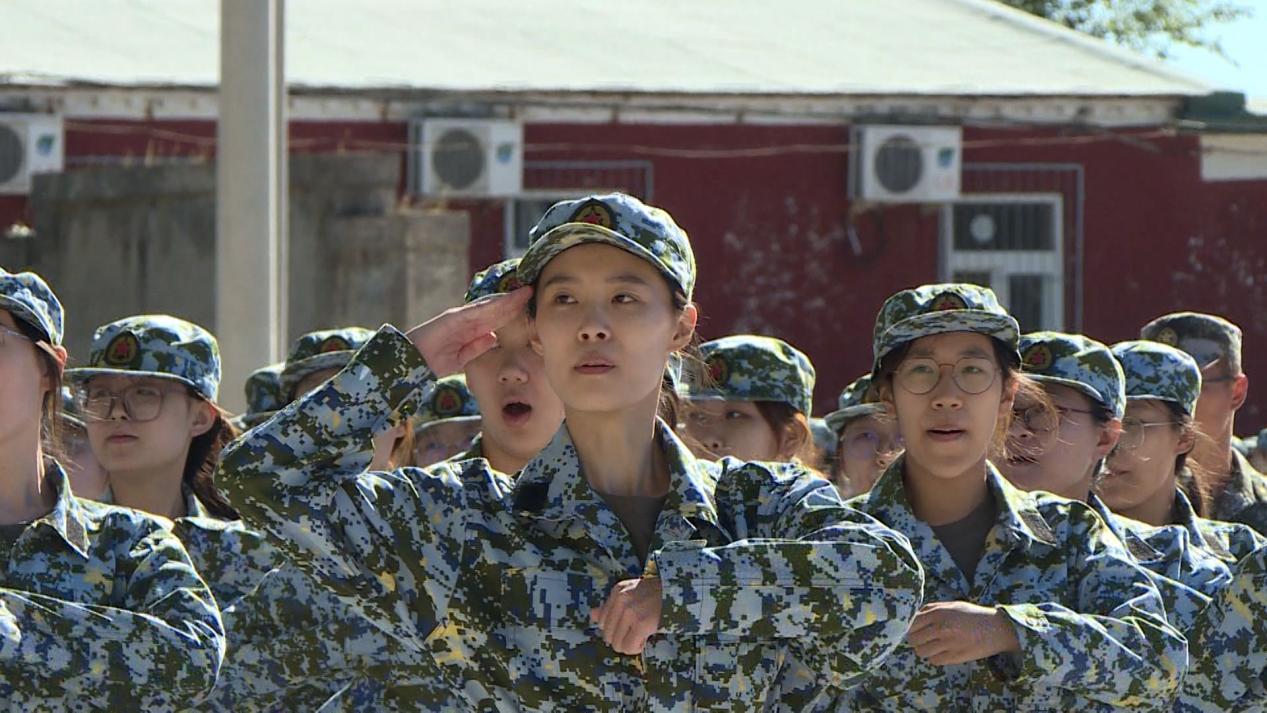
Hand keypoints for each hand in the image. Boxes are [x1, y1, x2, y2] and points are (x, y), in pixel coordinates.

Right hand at [404, 287, 531, 375]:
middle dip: (513, 302)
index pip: (495, 319)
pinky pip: (475, 311)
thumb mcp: (461, 357)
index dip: (511, 312)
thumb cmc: (432, 361)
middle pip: (495, 310)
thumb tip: (493, 337)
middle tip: (531, 291)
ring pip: (488, 307)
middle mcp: (466, 320)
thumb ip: (476, 347)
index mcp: (470, 330)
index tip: (527, 307)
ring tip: (523, 293)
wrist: (411, 362)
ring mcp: (460, 317)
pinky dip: (489, 306)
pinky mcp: (452, 318)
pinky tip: (503, 302)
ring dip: (506, 300)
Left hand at [590, 577, 662, 654]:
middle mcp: (621, 599)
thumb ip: (610, 605)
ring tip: (643, 634)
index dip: (617, 628)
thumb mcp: (632, 594)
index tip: (631, 624)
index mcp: (617, 591)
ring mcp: (630, 611)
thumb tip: (592, 615)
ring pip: (617, 644)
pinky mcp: (641, 623)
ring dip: (630, 644)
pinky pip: (629, 647)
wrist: (682, 594)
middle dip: (622, 638)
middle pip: (608, 635)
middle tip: (638, 631)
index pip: (601, 621)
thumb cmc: (658, 595)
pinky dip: (637, 648)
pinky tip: (646, 638)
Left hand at [906, 601, 1019, 665]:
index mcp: (938, 613)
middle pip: (913, 639)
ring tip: (933, 645)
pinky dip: (935, 658)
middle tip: (923, 638)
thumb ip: (931, 609)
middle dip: (915, 640)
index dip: (909, 628)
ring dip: (924, 649)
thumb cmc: (973, 615)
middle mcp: (941, 628)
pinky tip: (942, 652)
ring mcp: (948, 644)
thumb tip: (912, 617)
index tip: (913, 630)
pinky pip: (934, 661)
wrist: (997, 629)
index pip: (911, 623)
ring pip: (921, 652)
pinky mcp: (955, 657)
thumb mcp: (951, 605)